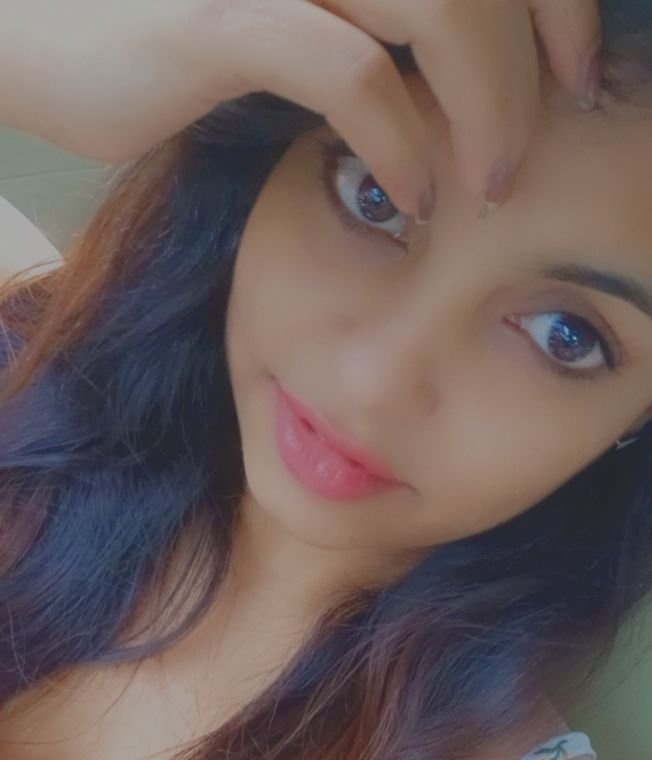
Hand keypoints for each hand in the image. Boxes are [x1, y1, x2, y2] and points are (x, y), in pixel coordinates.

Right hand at [3, 0, 600, 212]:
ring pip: (438, 5)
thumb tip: (453, 80)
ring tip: (486, 182)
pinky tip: (417, 195)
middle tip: (534, 147)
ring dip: (487, 104)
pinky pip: (351, 74)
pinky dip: (404, 142)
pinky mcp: (220, 21)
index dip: (553, 1)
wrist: (28, 33)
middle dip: (537, 59)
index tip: (575, 77)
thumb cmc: (157, 33)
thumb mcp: (287, 17)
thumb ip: (368, 25)